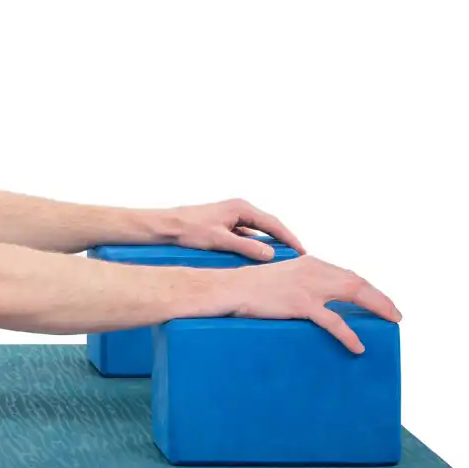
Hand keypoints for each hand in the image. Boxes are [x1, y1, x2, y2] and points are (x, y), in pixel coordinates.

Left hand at [149, 198, 303, 259]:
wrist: (166, 226)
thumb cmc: (189, 229)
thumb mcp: (220, 240)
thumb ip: (246, 248)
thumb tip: (272, 255)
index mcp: (241, 208)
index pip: (273, 223)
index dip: (289, 238)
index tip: (302, 251)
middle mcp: (239, 209)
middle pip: (268, 226)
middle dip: (283, 241)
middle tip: (299, 257)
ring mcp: (232, 216)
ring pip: (257, 231)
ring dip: (269, 244)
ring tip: (283, 259)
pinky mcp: (225, 225)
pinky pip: (247, 235)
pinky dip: (255, 245)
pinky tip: (259, 258)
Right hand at [227, 256, 401, 352]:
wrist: (229, 288)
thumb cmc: (250, 287)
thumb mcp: (282, 278)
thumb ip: (302, 284)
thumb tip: (316, 302)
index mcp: (310, 263)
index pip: (348, 275)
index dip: (369, 289)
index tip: (381, 301)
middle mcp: (314, 270)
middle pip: (357, 282)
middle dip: (380, 298)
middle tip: (395, 315)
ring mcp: (308, 286)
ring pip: (354, 293)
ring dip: (377, 307)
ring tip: (390, 322)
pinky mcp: (300, 303)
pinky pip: (333, 321)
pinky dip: (348, 334)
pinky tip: (357, 346)